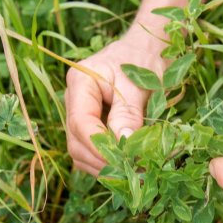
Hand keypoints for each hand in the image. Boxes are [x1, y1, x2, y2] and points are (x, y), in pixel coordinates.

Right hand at [65, 27, 166, 174]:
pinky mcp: (91, 125)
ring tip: (131, 173)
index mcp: (81, 82)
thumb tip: (123, 144)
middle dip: (100, 160)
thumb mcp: (139, 84)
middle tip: (131, 172)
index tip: (122, 161)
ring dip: (103, 166)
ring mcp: (80, 114)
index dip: (98, 146)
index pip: (80, 122)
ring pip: (80, 150)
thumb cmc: (144, 60)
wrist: (148, 50)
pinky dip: (106, 163)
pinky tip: (126, 166)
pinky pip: (90, 151)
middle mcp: (74, 100)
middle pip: (76, 140)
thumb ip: (128, 113)